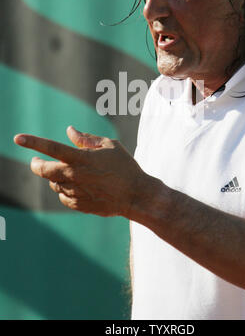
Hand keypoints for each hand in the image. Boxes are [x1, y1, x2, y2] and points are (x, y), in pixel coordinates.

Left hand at [14, 126, 145, 217]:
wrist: (135, 196)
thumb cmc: (125, 167)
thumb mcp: (109, 146)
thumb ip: (87, 139)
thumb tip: (69, 131)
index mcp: (81, 158)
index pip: (51, 148)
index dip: (33, 142)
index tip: (18, 138)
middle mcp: (74, 176)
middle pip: (43, 170)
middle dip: (36, 164)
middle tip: (36, 160)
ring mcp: (75, 192)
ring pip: (54, 183)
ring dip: (55, 176)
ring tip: (69, 173)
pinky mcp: (78, 205)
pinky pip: (63, 196)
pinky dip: (65, 189)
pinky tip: (77, 186)